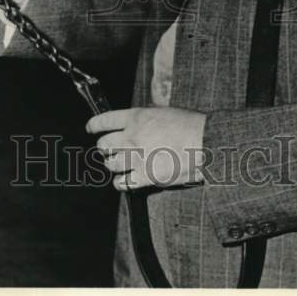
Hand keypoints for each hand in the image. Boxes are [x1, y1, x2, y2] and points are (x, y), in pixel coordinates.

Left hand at [87, 107, 207, 190]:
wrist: (206, 143)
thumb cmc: (190, 126)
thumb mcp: (164, 112)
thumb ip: (145, 117)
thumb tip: (134, 122)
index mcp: (136, 117)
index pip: (105, 120)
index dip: (94, 125)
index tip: (90, 129)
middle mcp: (132, 136)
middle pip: (103, 145)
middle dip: (105, 148)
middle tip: (109, 150)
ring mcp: (137, 158)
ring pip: (110, 165)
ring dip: (113, 165)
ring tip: (119, 165)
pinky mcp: (145, 177)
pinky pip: (122, 183)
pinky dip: (121, 182)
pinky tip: (125, 180)